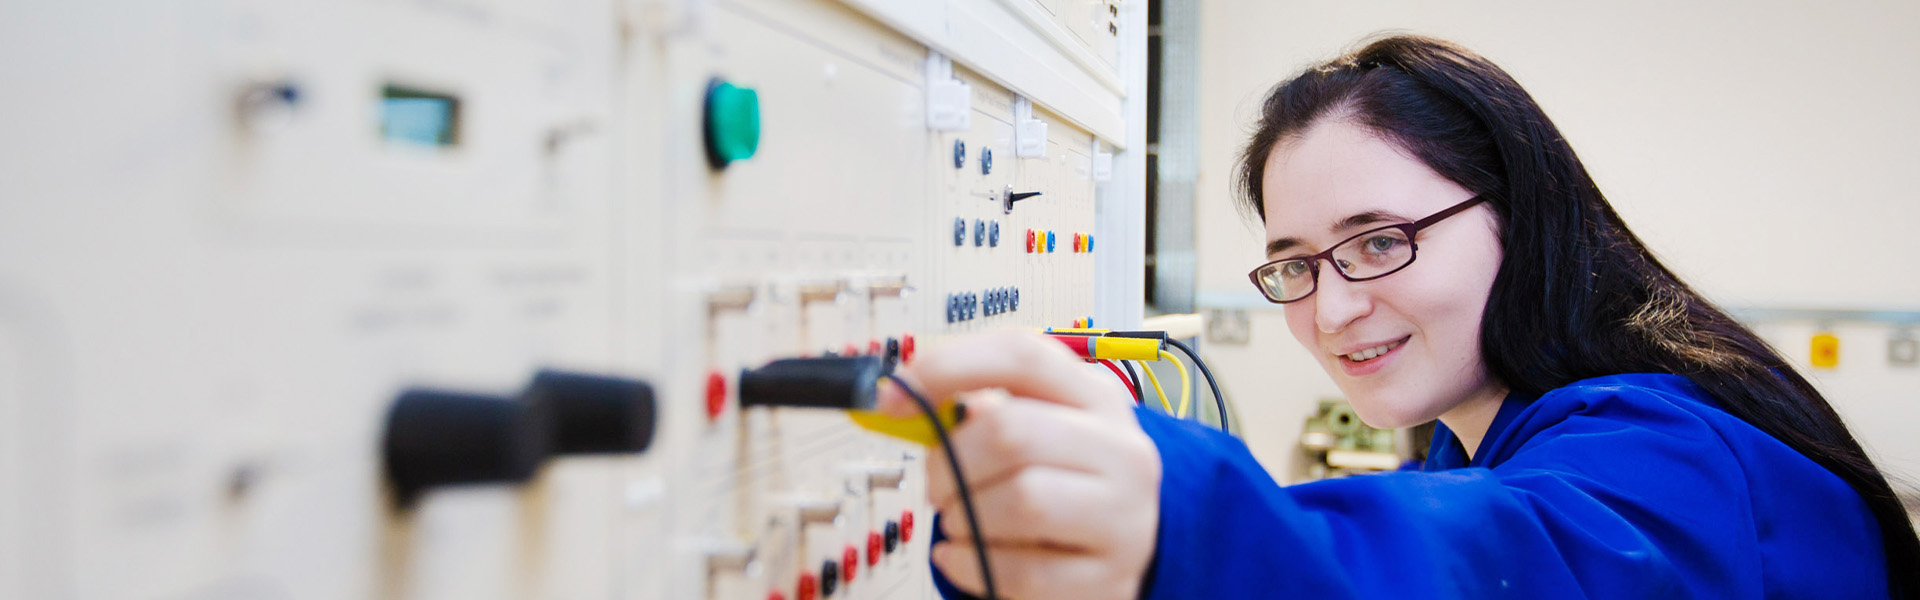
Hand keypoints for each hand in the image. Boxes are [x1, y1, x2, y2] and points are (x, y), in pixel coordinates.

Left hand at [876, 330, 1160, 599]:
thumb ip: (977, 410)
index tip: (893, 396)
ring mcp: (1123, 516)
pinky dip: (970, 562)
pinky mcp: (1108, 577)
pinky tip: (963, 554)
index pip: (1023, 356)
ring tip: (959, 519)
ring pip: (1022, 500)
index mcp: (1097, 397)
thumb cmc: (1063, 482)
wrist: (1123, 550)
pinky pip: (1021, 570)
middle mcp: (1121, 450)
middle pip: (1011, 431)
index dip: (947, 367)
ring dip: (964, 514)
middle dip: (950, 460)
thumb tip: (902, 396)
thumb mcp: (1036, 430)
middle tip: (935, 483)